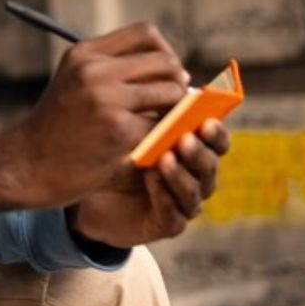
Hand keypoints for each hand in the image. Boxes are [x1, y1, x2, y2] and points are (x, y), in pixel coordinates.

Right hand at [0, 23, 188, 210]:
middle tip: (169, 103)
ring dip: (175, 110)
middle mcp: (94, 70)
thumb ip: (116, 70)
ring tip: (161, 124)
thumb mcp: (76, 82)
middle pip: (165, 60)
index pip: (146, 33)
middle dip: (176, 82)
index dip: (164, 51)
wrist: (28, 164)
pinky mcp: (119, 130)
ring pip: (171, 91)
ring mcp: (106, 99)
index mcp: (84, 53)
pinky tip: (150, 144)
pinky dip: (163, 136)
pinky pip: (164, 126)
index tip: (162, 74)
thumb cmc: (59, 127)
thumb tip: (181, 72)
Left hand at [68, 119, 230, 247]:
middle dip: (199, 151)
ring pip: (194, 190)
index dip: (215, 131)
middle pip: (209, 164)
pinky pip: (173, 215)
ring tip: (165, 157)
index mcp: (193, 149)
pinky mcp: (166, 224)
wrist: (89, 189)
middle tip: (186, 137)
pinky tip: (152, 179)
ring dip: (181, 173)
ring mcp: (183, 202)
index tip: (206, 118)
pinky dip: (165, 197)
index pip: (215, 139)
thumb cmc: (115, 150)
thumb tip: (167, 82)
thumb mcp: (130, 127)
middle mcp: (194, 176)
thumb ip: (152, 111)